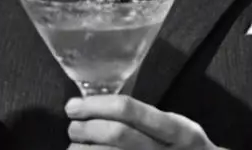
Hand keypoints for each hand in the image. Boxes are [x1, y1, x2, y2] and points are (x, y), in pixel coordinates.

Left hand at [65, 95, 218, 149]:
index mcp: (178, 131)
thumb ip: (145, 119)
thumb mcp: (177, 128)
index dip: (96, 106)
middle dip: (86, 128)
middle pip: (117, 135)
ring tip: (76, 145)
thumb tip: (95, 107)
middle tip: (73, 126)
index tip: (74, 105)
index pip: (130, 111)